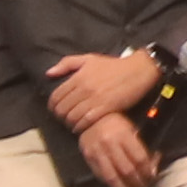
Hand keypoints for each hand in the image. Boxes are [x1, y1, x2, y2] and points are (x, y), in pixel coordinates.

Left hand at [47, 48, 163, 122]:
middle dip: (60, 116)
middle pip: (62, 109)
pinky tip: (82, 126)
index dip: (52, 106)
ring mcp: (95, 99)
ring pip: (72, 117)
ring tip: (72, 123)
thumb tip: (48, 73)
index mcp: (78, 77)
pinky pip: (86, 122)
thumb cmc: (113, 65)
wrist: (138, 71)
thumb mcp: (89, 59)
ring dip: (69, 123)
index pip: (56, 96)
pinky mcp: (105, 109)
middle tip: (63, 118)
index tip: (55, 110)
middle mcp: (84, 88)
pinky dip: (80, 127)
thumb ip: (67, 64)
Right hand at [75, 110, 160, 186]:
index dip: (147, 171)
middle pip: (127, 170)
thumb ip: (142, 146)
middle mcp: (110, 143)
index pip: (139, 158)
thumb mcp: (131, 128)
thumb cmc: (116, 122)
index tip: (152, 178)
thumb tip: (154, 165)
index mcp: (123, 134)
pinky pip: (101, 177)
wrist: (90, 118)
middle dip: (137, 183)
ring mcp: (97, 152)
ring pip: (113, 177)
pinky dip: (111, 186)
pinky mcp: (88, 158)